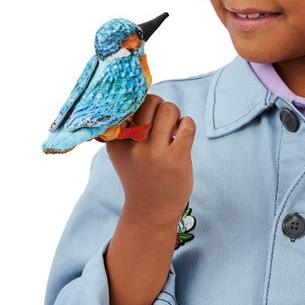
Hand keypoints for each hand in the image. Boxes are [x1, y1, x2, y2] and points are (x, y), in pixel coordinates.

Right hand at [105, 94, 195, 224]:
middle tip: (163, 122)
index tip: (147, 117)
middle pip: (151, 101)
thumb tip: (140, 94)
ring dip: (175, 115)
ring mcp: (155, 153)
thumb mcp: (122, 153)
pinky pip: (187, 125)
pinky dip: (188, 124)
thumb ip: (126, 128)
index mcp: (117, 141)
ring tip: (173, 129)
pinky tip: (182, 135)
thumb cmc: (139, 175)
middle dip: (161, 106)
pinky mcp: (176, 159)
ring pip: (169, 109)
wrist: (151, 210)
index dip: (142, 103)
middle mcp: (133, 146)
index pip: (129, 104)